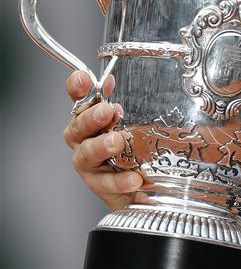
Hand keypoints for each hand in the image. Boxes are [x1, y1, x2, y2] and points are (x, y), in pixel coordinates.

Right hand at [63, 70, 145, 211]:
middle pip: (77, 127)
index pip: (79, 100)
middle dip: (90, 117)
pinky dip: (120, 180)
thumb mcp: (135, 127)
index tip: (84, 77)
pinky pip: (106, 183)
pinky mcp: (99, 186)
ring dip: (100, 146)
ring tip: (117, 142)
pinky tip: (135, 178)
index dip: (78, 88)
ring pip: (86, 154)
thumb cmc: (131, 153)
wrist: (136, 191)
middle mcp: (83, 141)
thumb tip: (128, 83)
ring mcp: (88, 165)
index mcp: (90, 122)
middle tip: (106, 111)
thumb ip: (130, 108)